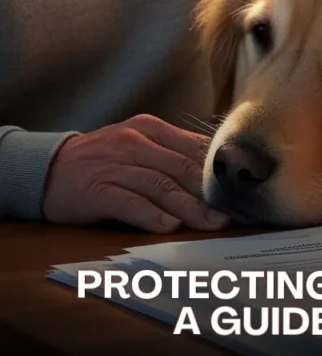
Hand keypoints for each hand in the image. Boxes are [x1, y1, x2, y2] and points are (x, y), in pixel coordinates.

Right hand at [43, 114, 229, 232]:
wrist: (46, 168)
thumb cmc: (104, 160)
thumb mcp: (139, 146)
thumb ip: (174, 155)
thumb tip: (218, 175)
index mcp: (150, 129)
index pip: (194, 148)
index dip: (220, 172)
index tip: (242, 191)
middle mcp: (134, 143)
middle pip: (182, 169)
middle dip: (211, 194)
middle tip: (234, 213)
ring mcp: (114, 165)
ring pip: (161, 186)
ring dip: (190, 208)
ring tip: (212, 223)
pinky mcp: (95, 190)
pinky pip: (129, 202)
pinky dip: (151, 215)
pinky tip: (169, 227)